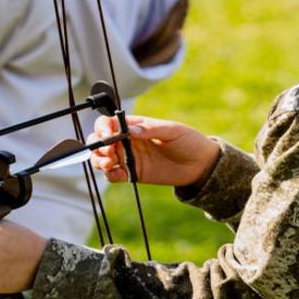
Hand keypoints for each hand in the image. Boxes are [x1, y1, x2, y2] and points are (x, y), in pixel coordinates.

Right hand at [89, 113, 218, 187]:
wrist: (200, 164)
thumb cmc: (188, 141)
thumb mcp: (171, 130)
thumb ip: (150, 129)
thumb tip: (130, 129)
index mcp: (134, 125)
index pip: (109, 123)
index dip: (103, 128)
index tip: (107, 136)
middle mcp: (127, 141)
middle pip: (100, 142)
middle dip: (97, 146)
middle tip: (108, 152)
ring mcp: (129, 158)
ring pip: (103, 159)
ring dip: (99, 160)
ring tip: (109, 163)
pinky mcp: (133, 174)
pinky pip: (114, 175)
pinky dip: (109, 174)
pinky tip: (116, 173)